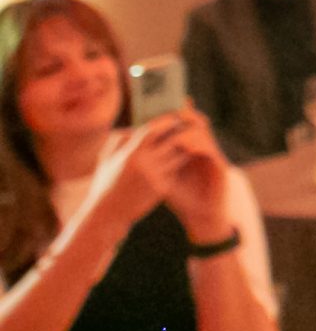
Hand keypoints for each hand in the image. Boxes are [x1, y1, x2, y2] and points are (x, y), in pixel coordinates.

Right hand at [80, 117, 190, 232]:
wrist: (108, 213)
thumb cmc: (106, 183)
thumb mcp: (106, 160)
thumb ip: (118, 142)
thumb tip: (130, 128)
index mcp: (131, 153)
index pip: (153, 130)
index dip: (166, 122)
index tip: (175, 118)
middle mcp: (144, 163)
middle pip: (172, 140)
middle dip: (182, 133)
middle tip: (192, 127)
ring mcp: (154, 176)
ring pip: (180, 155)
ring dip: (187, 148)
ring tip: (193, 142)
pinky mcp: (162, 189)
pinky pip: (177, 171)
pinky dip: (183, 163)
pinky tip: (188, 159)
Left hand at [159, 107, 232, 242]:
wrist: (201, 215)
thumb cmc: (180, 195)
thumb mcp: (162, 174)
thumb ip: (151, 159)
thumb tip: (127, 146)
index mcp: (188, 146)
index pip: (182, 121)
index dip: (172, 109)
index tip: (157, 98)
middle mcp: (201, 146)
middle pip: (194, 120)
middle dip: (182, 112)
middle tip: (167, 106)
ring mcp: (211, 155)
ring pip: (202, 132)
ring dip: (188, 126)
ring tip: (175, 123)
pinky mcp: (219, 166)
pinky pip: (209, 150)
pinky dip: (197, 145)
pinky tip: (185, 145)